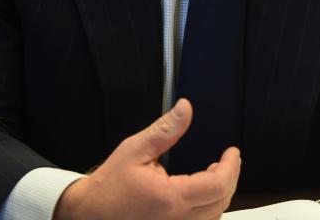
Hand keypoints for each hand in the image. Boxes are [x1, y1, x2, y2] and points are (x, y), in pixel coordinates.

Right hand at [54, 98, 240, 219]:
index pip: (218, 185)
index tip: (232, 153)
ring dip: (220, 196)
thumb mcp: (135, 149)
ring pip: (213, 217)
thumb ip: (165, 130)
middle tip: (227, 160)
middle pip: (221, 202)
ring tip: (214, 175)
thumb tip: (185, 109)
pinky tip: (201, 196)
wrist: (87, 214)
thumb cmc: (108, 186)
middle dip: (230, 178)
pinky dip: (207, 211)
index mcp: (170, 198)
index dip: (231, 166)